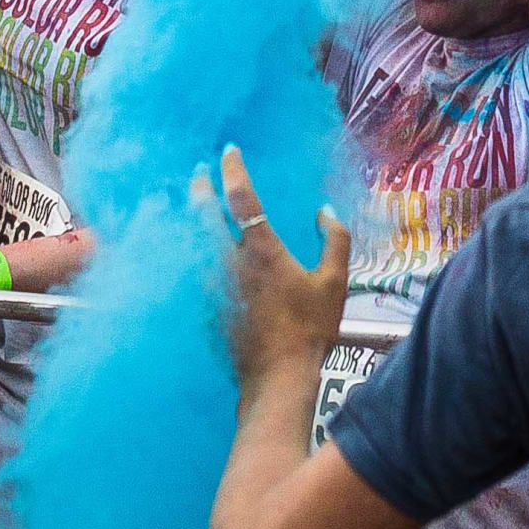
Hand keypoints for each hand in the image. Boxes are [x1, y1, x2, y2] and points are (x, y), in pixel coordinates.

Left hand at [214, 144, 349, 385]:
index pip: (240, 197)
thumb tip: (325, 211)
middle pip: (202, 214)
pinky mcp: (206, 307)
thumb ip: (335, 240)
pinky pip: (195, 269)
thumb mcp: (335, 282)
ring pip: (193, 241)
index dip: (233, 169)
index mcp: (262, 249)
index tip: (229, 150)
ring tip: (192, 207)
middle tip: (197, 172)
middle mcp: (230, 262)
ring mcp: (213, 286)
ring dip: (192, 220)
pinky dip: (193, 252)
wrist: (276, 377)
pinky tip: (196, 252)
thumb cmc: (309, 328)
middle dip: (199, 188)